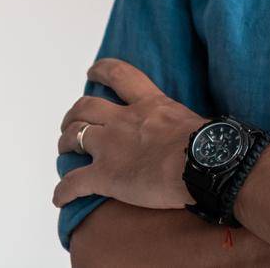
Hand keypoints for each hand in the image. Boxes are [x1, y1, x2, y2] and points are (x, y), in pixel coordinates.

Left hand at [52, 58, 207, 210]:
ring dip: (65, 143)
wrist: (205, 165)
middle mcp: (123, 120)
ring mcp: (111, 147)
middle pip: (85, 108)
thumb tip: (185, 131)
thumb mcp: (190, 119)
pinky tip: (61, 198)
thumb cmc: (209, 143)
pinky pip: (72, 183)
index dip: (102, 71)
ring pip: (73, 137)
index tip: (93, 72)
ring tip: (65, 150)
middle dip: (74, 115)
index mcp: (148, 104)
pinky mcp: (104, 176)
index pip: (119, 76)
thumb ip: (175, 121)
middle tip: (71, 122)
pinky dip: (63, 191)